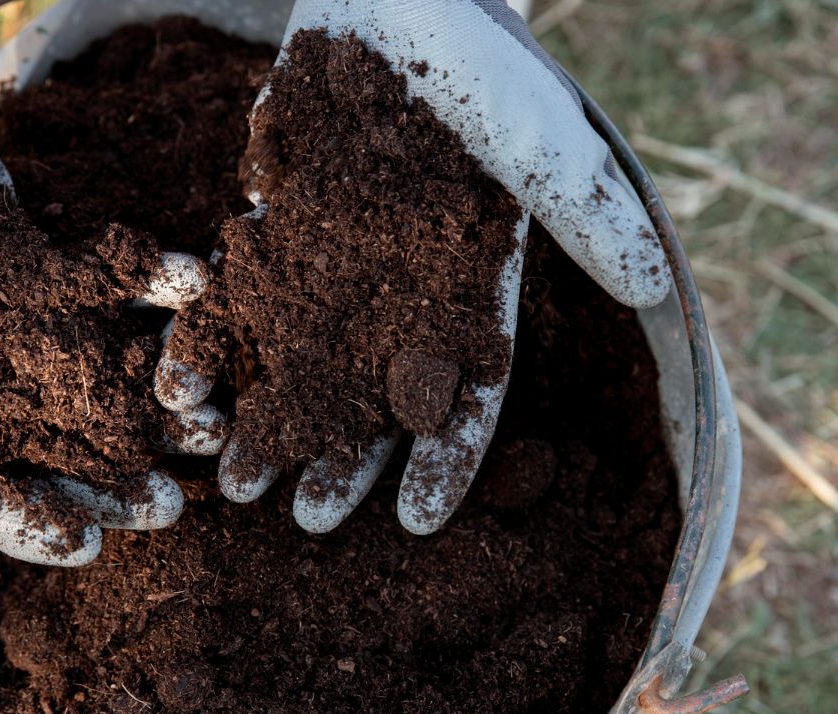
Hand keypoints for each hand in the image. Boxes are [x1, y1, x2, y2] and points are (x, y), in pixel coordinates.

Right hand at [0, 2, 217, 564]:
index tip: (84, 546)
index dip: (19, 519)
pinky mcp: (60, 279)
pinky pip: (118, 295)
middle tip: (173, 505)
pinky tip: (201, 294)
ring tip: (211, 430)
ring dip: (152, 407)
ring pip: (94, 384)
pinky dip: (157, 293)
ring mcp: (22, 333)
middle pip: (45, 451)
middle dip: (108, 482)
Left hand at [155, 0, 670, 534]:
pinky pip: (242, 295)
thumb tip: (653, 285)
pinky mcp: (278, 226)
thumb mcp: (541, 135)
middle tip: (303, 520)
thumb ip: (586, 211)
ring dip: (273, 419)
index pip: (466, 390)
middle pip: (374, 395)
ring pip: (303, 361)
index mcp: (469, 290)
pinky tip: (184, 387)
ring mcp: (336, 263)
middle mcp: (402, 293)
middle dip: (342, 459)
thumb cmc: (482, 65)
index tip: (416, 522)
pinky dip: (216, 339)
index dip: (445, 458)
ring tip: (235, 479)